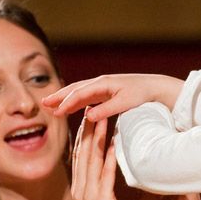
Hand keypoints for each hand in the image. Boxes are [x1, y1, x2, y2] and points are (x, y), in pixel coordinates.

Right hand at [41, 74, 183, 121]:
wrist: (156, 87)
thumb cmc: (143, 94)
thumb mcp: (125, 103)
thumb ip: (107, 110)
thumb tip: (88, 116)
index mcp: (104, 83)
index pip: (80, 93)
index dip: (66, 103)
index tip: (56, 113)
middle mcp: (101, 82)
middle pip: (75, 89)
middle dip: (59, 96)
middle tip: (44, 104)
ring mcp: (103, 86)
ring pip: (79, 92)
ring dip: (65, 99)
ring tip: (52, 106)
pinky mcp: (107, 92)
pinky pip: (87, 96)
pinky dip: (76, 101)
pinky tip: (71, 107)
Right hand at [71, 115, 131, 199]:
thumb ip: (99, 186)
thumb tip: (104, 167)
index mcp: (79, 189)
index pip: (79, 155)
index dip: (83, 133)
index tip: (88, 114)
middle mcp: (80, 190)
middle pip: (82, 153)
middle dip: (86, 128)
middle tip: (92, 106)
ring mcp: (88, 197)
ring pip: (91, 161)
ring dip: (97, 137)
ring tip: (102, 117)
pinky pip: (105, 176)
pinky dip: (108, 158)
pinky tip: (114, 143)